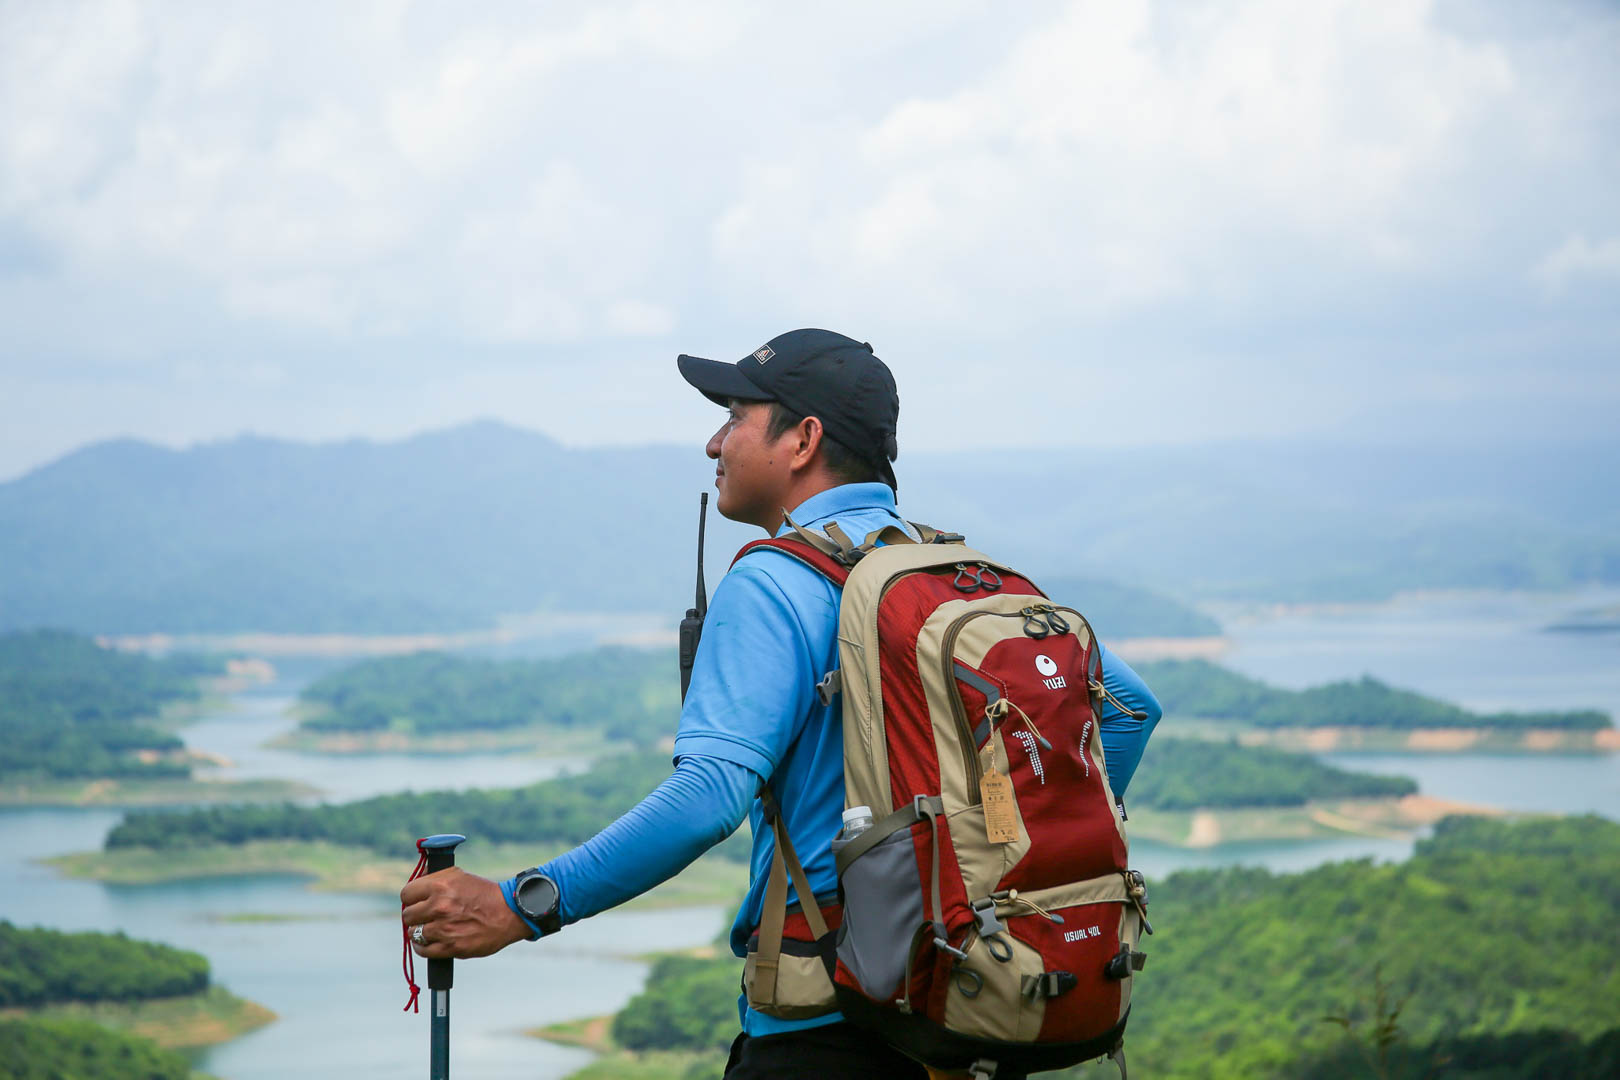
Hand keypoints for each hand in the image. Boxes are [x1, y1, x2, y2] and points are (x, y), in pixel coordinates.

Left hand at [400, 866, 531, 959]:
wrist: (509, 913)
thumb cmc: (483, 893)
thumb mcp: (459, 876)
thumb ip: (434, 876)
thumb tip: (416, 881)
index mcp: (440, 886)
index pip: (406, 894)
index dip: (411, 897)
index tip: (416, 901)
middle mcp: (439, 907)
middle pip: (408, 915)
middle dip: (416, 915)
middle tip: (425, 915)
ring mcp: (444, 929)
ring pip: (413, 933)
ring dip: (420, 931)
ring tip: (430, 928)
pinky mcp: (451, 947)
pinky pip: (422, 950)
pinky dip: (423, 947)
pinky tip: (430, 941)